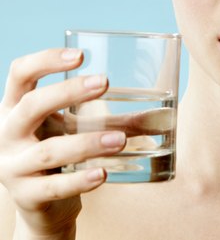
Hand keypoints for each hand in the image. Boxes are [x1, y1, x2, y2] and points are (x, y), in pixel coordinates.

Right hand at [0, 49, 125, 238]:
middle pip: (31, 105)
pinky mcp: (26, 195)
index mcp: (16, 109)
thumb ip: (115, 121)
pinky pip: (53, 187)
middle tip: (104, 82)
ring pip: (49, 151)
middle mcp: (7, 134)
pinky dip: (79, 180)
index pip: (20, 74)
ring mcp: (13, 166)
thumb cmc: (62, 156)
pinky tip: (102, 173)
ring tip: (120, 139)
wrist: (43, 204)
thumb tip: (163, 117)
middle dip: (67, 92)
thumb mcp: (77, 130)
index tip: (81, 55)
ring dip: (86, 143)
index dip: (45, 60)